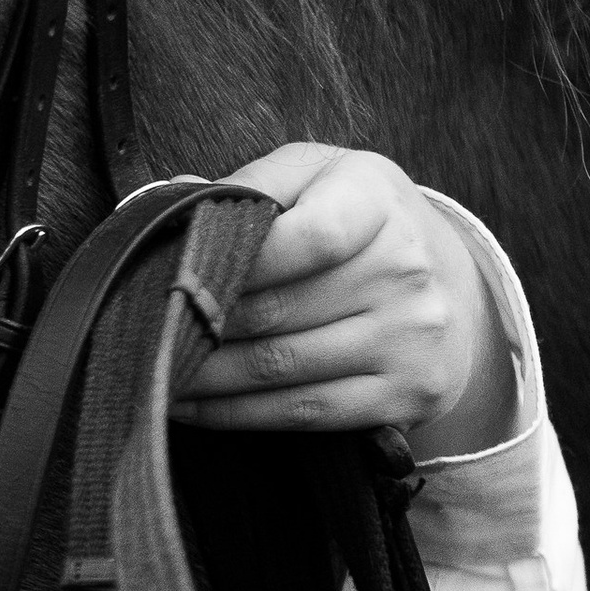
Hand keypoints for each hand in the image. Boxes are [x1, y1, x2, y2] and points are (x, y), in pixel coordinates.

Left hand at [175, 142, 517, 456]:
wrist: (450, 286)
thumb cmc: (358, 222)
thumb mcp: (316, 175)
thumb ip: (252, 185)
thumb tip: (175, 208)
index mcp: (376, 200)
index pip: (305, 237)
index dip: (234, 261)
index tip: (175, 276)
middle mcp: (405, 268)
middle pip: (274, 311)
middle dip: (197, 326)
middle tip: (139, 334)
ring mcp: (412, 337)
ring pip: (279, 367)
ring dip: (203, 376)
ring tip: (154, 370)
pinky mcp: (410, 393)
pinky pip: (304, 411)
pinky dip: (236, 414)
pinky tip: (192, 405)